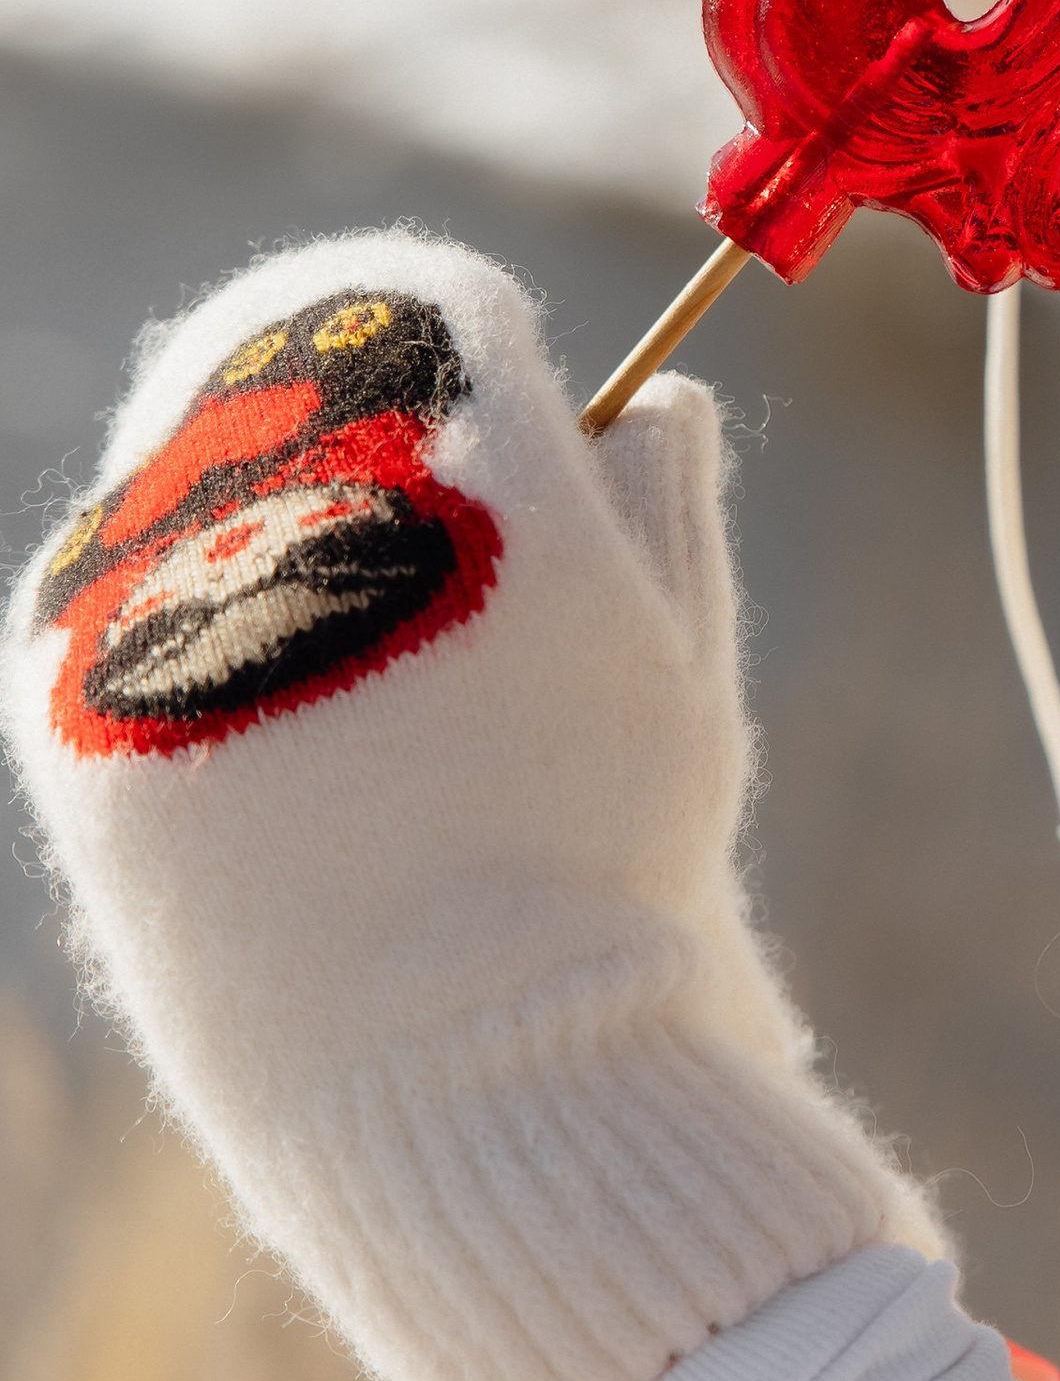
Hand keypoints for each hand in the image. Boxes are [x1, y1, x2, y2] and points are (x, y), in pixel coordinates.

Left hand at [2, 231, 936, 1380]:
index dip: (472, 343)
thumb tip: (657, 403)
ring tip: (323, 614)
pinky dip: (156, 613)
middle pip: (276, 358)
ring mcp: (153, 593)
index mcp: (464, 446)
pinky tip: (236, 691)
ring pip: (172, 469)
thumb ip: (657, 500)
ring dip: (240, 501)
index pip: (431, 302)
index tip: (492, 396)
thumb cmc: (608, 859)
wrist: (473, 1078)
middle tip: (391, 479)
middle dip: (336, 401)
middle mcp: (287, 487)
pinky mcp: (62, 711)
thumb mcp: (675, 657)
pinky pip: (92, 600)